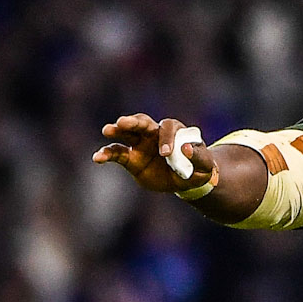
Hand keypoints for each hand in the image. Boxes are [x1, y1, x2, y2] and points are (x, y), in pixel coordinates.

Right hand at [93, 114, 215, 192]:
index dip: (166, 139)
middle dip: (133, 121)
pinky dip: (107, 154)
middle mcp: (155, 133)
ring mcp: (141, 144)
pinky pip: (117, 153)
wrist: (186, 179)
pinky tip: (97, 158)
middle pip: (143, 122)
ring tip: (107, 130)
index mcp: (174, 132)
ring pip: (127, 133)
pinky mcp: (131, 158)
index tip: (165, 154)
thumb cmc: (199, 168)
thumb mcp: (205, 166)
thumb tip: (185, 149)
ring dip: (117, 130)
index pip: (167, 128)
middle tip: (123, 122)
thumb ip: (199, 156)